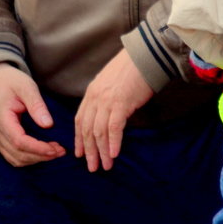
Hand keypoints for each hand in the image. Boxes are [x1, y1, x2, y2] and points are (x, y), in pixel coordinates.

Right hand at [0, 64, 65, 166]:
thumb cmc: (10, 82)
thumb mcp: (26, 87)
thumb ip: (36, 105)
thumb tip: (48, 125)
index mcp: (1, 118)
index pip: (19, 142)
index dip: (38, 149)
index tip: (57, 149)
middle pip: (18, 154)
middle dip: (41, 156)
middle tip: (61, 151)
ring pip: (15, 159)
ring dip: (36, 159)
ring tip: (55, 151)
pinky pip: (12, 156)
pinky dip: (29, 158)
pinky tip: (42, 152)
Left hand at [74, 49, 152, 171]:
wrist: (144, 57)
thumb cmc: (131, 70)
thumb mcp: (110, 84)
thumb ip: (105, 100)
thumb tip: (107, 117)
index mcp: (91, 93)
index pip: (79, 120)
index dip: (79, 138)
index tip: (80, 153)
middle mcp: (95, 98)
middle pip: (87, 129)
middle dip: (89, 150)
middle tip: (91, 167)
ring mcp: (107, 101)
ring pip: (99, 131)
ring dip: (101, 151)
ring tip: (104, 165)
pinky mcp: (121, 103)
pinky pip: (114, 127)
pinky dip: (113, 142)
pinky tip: (114, 154)